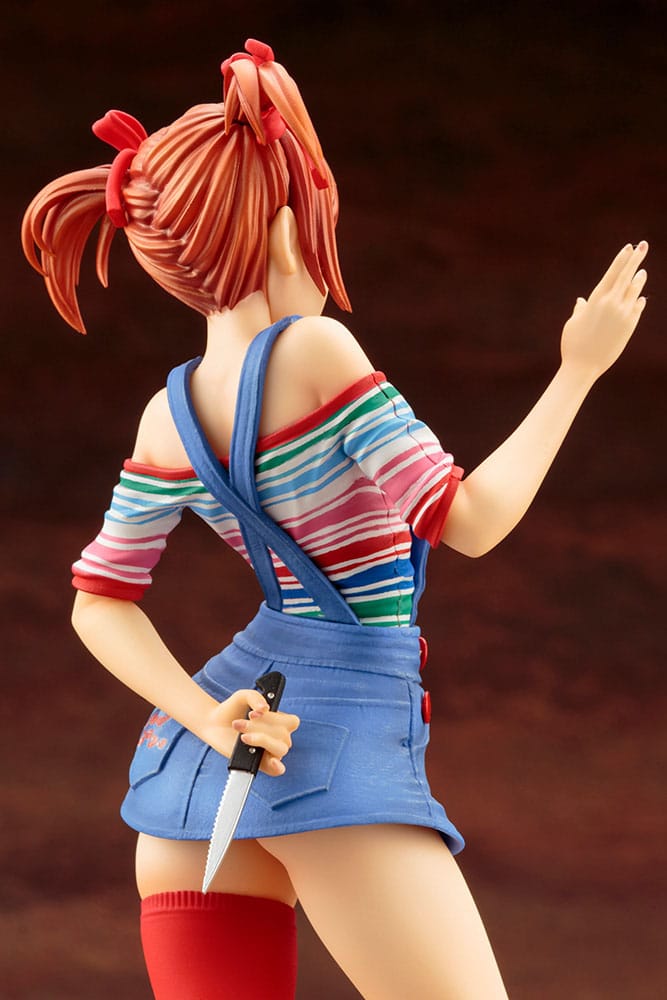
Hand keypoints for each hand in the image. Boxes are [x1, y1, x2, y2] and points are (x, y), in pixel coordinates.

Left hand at [199, 689, 299, 776]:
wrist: (214, 724)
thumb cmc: (232, 709)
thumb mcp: (243, 696)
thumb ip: (255, 697)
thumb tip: (265, 708)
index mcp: (278, 721)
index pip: (291, 722)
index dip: (275, 718)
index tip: (253, 713)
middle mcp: (276, 737)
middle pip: (283, 735)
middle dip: (260, 727)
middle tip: (239, 723)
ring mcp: (268, 751)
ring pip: (280, 749)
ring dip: (261, 740)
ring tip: (242, 736)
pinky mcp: (258, 763)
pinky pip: (276, 770)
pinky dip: (277, 766)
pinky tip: (272, 761)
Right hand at [560, 242, 647, 381]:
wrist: (583, 366)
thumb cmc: (573, 344)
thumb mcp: (573, 323)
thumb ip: (580, 310)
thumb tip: (582, 302)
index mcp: (596, 299)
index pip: (613, 272)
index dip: (622, 259)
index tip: (629, 247)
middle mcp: (612, 303)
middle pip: (627, 276)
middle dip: (635, 259)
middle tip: (644, 246)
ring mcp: (623, 314)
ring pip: (634, 291)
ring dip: (638, 280)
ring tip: (642, 272)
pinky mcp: (629, 327)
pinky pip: (637, 309)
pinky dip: (638, 301)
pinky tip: (640, 297)